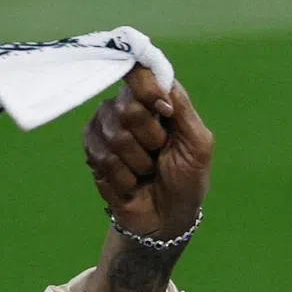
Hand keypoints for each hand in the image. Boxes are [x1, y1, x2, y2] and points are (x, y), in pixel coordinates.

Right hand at [81, 68, 213, 291]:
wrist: (167, 219)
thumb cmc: (187, 180)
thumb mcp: (198, 143)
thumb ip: (182, 107)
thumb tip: (161, 81)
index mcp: (153, 99)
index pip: (138, 72)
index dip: (147, 90)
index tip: (164, 112)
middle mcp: (125, 108)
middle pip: (127, 108)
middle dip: (150, 140)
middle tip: (159, 154)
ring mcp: (105, 131)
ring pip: (114, 136)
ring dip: (138, 164)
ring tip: (146, 172)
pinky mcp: (93, 154)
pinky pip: (103, 159)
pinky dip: (124, 178)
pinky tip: (132, 184)